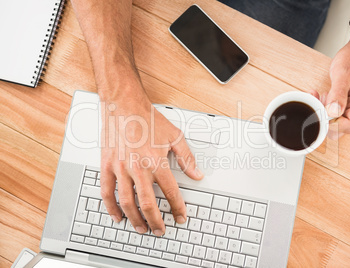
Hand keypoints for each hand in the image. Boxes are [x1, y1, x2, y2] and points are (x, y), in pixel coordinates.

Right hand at [100, 85, 203, 235]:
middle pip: (148, 204)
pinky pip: (107, 192)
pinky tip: (117, 216)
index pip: (171, 193)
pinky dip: (111, 207)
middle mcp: (138, 168)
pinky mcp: (107, 166)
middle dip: (156, 222)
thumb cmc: (148, 119)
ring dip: (135, 219)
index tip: (180, 217)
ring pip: (127, 202)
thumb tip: (197, 174)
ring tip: (141, 228)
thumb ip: (187, 158)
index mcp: (157, 162)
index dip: (177, 208)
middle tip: (160, 230)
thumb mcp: (175, 136)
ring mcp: (121, 168)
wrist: (124, 105)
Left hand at [322, 32, 349, 138]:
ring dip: (321, 111)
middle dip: (323, 117)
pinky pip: (331, 112)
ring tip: (318, 95)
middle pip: (338, 128)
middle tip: (317, 101)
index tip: (319, 111)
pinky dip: (322, 106)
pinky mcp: (344, 105)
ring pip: (332, 121)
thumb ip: (338, 93)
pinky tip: (318, 95)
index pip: (346, 126)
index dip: (330, 123)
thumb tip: (333, 112)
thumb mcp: (343, 73)